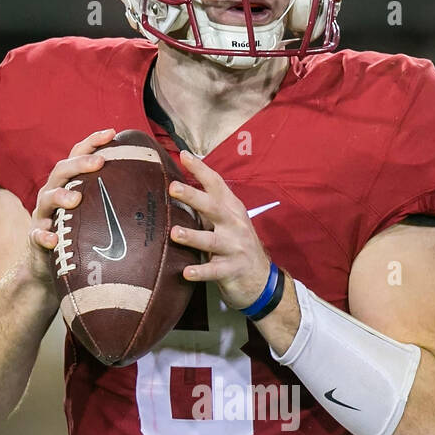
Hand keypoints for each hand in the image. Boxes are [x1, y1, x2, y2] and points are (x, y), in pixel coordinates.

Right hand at [27, 128, 116, 284]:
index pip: (78, 155)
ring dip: (60, 196)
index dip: (92, 142)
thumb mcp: (96, 212)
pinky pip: (37, 235)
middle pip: (62, 171)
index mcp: (69, 183)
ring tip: (75, 200)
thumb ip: (114, 198)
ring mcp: (43, 215)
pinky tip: (53, 239)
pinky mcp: (36, 238)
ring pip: (46, 199)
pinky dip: (44, 236)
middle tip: (99, 162)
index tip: (112, 133)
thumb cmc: (81, 233)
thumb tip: (157, 191)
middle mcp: (53, 193)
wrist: (50, 263)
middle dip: (80, 164)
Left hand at [168, 151, 272, 310]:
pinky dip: (201, 271)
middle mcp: (234, 225)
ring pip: (212, 241)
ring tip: (174, 233)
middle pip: (213, 207)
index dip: (201, 170)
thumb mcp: (228, 222)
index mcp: (232, 209)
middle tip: (172, 188)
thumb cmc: (236, 245)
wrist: (261, 279)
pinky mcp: (232, 269)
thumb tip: (179, 188)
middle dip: (193, 196)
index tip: (184, 156)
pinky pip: (214, 270)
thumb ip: (208, 207)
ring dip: (193, 237)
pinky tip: (186, 272)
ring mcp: (235, 248)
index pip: (217, 185)